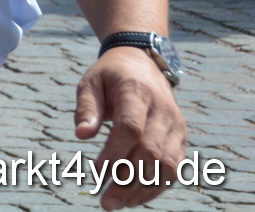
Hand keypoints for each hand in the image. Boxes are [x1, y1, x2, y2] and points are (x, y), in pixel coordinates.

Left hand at [74, 46, 188, 208]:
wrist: (143, 64)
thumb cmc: (110, 76)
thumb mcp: (91, 82)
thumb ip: (87, 107)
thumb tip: (81, 135)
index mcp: (137, 93)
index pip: (131, 128)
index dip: (114, 154)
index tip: (96, 173)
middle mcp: (162, 112)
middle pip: (150, 153)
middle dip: (127, 181)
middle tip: (105, 202)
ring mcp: (176, 127)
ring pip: (167, 166)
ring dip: (143, 190)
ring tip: (116, 203)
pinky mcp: (181, 139)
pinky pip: (175, 169)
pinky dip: (156, 187)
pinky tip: (133, 198)